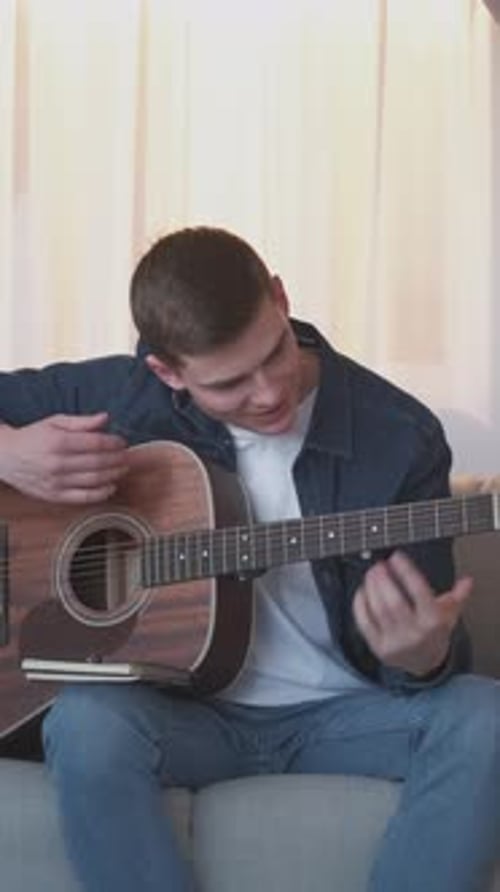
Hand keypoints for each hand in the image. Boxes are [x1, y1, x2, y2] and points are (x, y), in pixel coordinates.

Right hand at [0, 412, 128, 503]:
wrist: (6, 456)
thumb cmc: (33, 437)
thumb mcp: (55, 422)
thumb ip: (81, 422)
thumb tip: (105, 418)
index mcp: (58, 442)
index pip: (96, 443)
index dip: (114, 443)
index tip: (122, 442)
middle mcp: (58, 463)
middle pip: (98, 462)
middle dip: (118, 459)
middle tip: (127, 456)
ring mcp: (56, 482)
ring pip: (94, 480)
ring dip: (114, 475)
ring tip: (123, 469)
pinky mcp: (55, 495)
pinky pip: (83, 497)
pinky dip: (101, 494)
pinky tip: (111, 487)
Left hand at [352, 550, 472, 676]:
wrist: (425, 664)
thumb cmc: (435, 633)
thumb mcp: (450, 615)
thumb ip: (457, 596)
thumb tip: (467, 581)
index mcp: (433, 622)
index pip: (418, 591)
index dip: (406, 571)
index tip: (396, 556)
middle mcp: (414, 633)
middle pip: (393, 602)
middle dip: (383, 579)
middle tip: (379, 564)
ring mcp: (395, 642)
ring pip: (377, 610)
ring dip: (371, 587)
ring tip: (371, 573)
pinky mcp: (378, 647)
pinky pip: (364, 623)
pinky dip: (360, 604)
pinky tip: (362, 590)